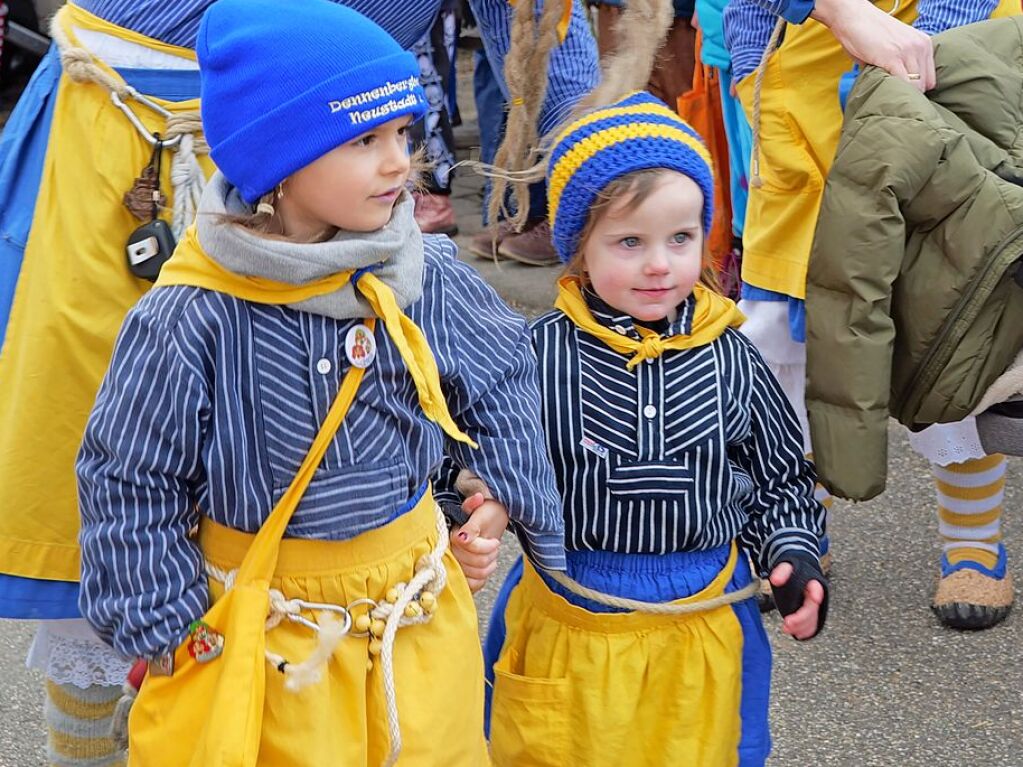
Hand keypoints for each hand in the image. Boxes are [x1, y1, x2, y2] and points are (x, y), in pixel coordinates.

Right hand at [450, 492, 508, 592]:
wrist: (487, 522)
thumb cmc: (484, 513)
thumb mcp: (480, 507)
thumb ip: (474, 505)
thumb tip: (477, 498)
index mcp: (451, 533)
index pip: (466, 545)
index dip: (485, 546)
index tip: (495, 541)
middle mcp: (448, 550)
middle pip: (471, 564)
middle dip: (489, 556)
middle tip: (494, 547)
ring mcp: (453, 563)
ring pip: (472, 575)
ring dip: (487, 567)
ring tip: (491, 556)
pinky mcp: (459, 575)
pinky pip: (470, 585)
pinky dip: (482, 579)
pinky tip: (487, 567)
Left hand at [769, 562, 825, 639]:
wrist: (798, 571)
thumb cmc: (792, 569)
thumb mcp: (786, 566)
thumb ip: (781, 572)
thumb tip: (774, 580)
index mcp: (813, 582)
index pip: (816, 589)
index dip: (815, 595)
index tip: (813, 600)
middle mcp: (817, 596)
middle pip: (812, 610)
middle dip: (801, 618)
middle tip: (787, 623)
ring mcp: (815, 607)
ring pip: (813, 620)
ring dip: (802, 627)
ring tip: (787, 629)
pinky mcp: (811, 614)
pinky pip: (812, 625)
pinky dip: (806, 631)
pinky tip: (796, 634)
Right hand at [813, 0, 934, 91]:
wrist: (853, 17)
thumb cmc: (868, 33)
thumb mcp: (894, 45)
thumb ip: (901, 63)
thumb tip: (899, 87)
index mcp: (923, 43)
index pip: (930, 78)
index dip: (916, 89)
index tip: (901, 92)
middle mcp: (919, 46)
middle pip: (924, 85)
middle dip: (909, 93)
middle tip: (892, 95)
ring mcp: (907, 51)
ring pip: (915, 86)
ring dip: (901, 94)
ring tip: (886, 94)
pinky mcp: (892, 57)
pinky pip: (902, 83)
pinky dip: (893, 91)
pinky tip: (882, 90)